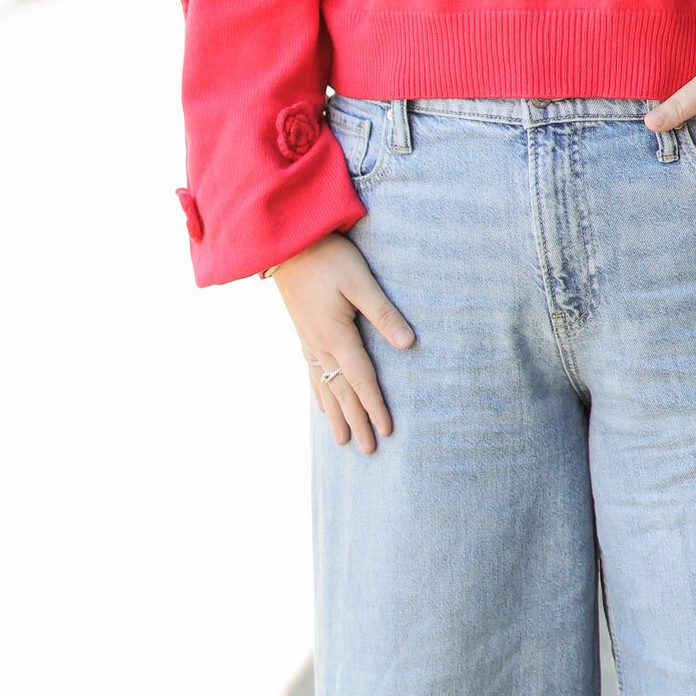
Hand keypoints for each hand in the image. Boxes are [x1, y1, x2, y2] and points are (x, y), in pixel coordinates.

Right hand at [269, 232, 414, 454]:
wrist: (287, 245)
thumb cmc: (328, 257)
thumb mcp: (360, 281)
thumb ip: (384, 313)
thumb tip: (409, 344)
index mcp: (337, 336)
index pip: (362, 379)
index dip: (375, 406)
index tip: (387, 432)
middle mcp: (320, 345)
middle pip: (342, 391)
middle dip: (357, 420)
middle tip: (370, 450)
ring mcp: (308, 341)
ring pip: (325, 387)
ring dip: (336, 414)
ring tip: (343, 441)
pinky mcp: (302, 332)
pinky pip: (311, 372)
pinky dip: (318, 392)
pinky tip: (320, 402)